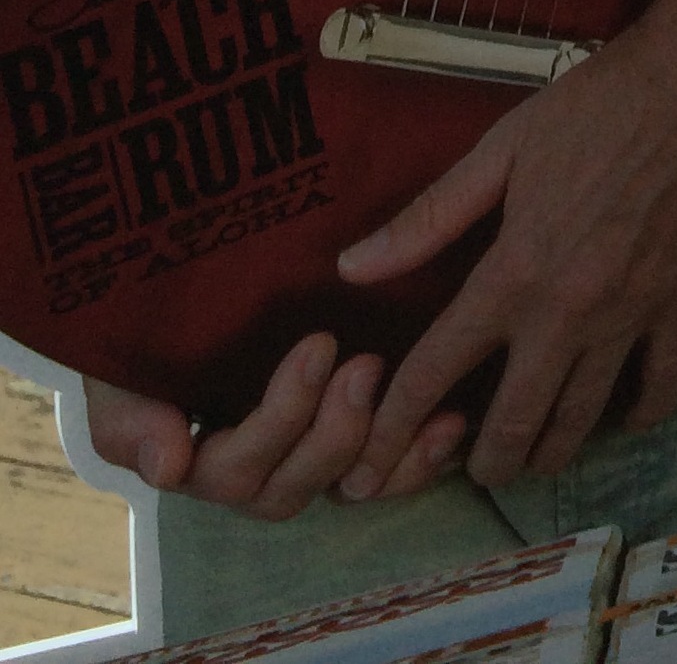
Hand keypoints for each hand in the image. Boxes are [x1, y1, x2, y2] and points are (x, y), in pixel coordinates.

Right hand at [83, 337, 463, 517]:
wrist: (191, 292)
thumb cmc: (152, 332)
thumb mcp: (122, 369)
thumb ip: (129, 419)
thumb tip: (167, 469)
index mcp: (201, 460)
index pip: (239, 468)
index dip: (282, 417)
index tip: (319, 343)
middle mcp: (257, 469)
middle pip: (292, 487)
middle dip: (333, 432)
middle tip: (367, 363)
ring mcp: (305, 457)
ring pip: (343, 487)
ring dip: (382, 450)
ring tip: (420, 397)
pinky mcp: (352, 439)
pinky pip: (386, 474)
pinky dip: (419, 458)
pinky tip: (452, 422)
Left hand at [336, 8, 676, 497]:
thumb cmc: (599, 102)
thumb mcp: (504, 147)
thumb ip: (429, 217)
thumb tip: (352, 268)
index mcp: (514, 271)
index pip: (436, 371)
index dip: (392, 428)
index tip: (369, 470)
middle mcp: (569, 311)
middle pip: (514, 423)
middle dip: (482, 463)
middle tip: (467, 468)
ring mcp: (632, 315)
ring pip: (583, 419)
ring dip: (550, 452)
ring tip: (531, 460)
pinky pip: (662, 386)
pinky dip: (639, 415)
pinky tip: (623, 418)